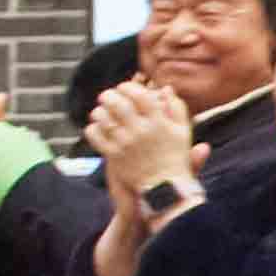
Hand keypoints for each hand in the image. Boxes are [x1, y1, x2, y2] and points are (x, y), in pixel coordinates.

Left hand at [88, 75, 197, 201]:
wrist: (164, 187)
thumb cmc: (174, 157)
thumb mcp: (182, 131)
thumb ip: (177, 108)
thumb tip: (165, 88)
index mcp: (160, 122)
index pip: (140, 96)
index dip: (128, 87)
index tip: (124, 88)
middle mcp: (141, 130)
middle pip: (118, 104)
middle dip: (109, 95)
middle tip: (106, 96)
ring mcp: (125, 143)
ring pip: (103, 118)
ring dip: (99, 111)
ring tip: (100, 111)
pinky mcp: (113, 155)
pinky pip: (95, 136)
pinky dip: (92, 128)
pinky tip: (96, 127)